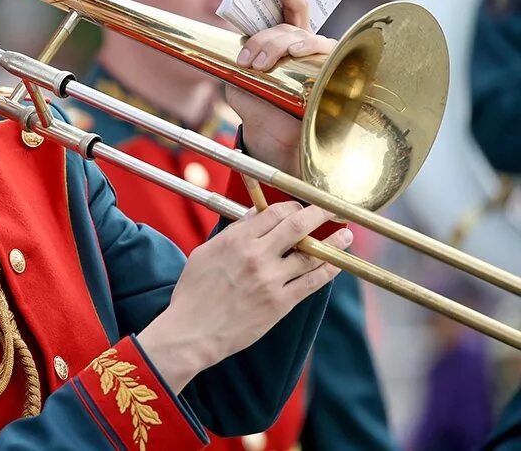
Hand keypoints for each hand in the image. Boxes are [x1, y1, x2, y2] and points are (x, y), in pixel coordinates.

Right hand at [137, 202, 349, 391]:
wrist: (192, 330)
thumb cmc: (193, 291)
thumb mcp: (205, 252)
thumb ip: (233, 233)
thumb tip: (254, 216)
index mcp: (237, 240)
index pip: (274, 212)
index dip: (292, 206)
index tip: (300, 207)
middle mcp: (257, 255)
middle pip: (298, 226)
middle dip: (319, 214)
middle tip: (331, 210)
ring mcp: (271, 279)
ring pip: (311, 254)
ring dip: (333, 241)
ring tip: (346, 234)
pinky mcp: (280, 303)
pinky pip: (312, 282)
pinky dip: (328, 270)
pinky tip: (337, 263)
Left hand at [227, 0, 335, 174]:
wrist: (281, 154)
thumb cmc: (264, 118)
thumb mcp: (241, 89)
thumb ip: (240, 65)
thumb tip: (237, 49)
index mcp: (283, 46)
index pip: (288, 12)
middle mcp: (305, 49)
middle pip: (291, 22)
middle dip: (266, 35)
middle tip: (248, 61)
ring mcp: (320, 60)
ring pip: (302, 35)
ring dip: (278, 43)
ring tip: (261, 65)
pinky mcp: (334, 75)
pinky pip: (326, 50)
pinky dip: (307, 47)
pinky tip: (294, 52)